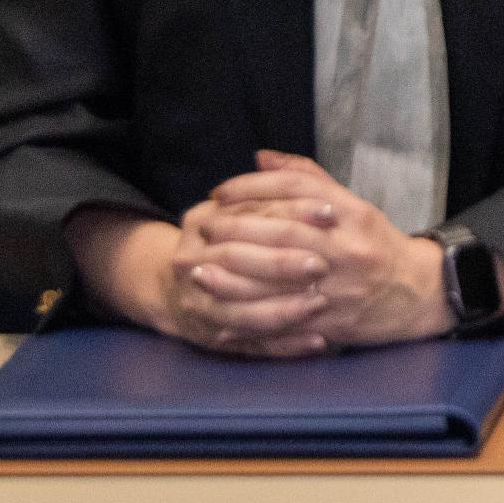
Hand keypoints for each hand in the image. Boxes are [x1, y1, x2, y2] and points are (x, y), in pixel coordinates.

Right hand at [69, 199, 354, 358]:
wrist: (172, 290)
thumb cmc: (221, 241)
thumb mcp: (234, 207)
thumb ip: (262, 185)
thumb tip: (270, 156)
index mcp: (201, 222)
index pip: (249, 214)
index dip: (292, 212)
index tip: (331, 213)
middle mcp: (192, 262)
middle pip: (239, 261)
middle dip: (282, 264)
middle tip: (323, 265)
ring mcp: (198, 304)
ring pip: (242, 310)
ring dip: (284, 309)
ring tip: (321, 305)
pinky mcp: (212, 337)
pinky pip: (252, 346)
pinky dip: (286, 346)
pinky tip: (317, 342)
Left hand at [197, 151, 503, 345]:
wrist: (419, 293)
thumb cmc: (376, 244)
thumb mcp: (351, 205)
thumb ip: (307, 179)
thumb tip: (261, 157)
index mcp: (351, 212)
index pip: (297, 188)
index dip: (254, 187)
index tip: (220, 191)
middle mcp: (346, 246)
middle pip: (282, 230)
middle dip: (235, 227)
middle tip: (201, 224)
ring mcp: (339, 285)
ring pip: (279, 276)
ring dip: (233, 273)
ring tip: (199, 266)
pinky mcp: (332, 319)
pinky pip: (286, 318)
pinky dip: (252, 317)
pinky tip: (223, 315)